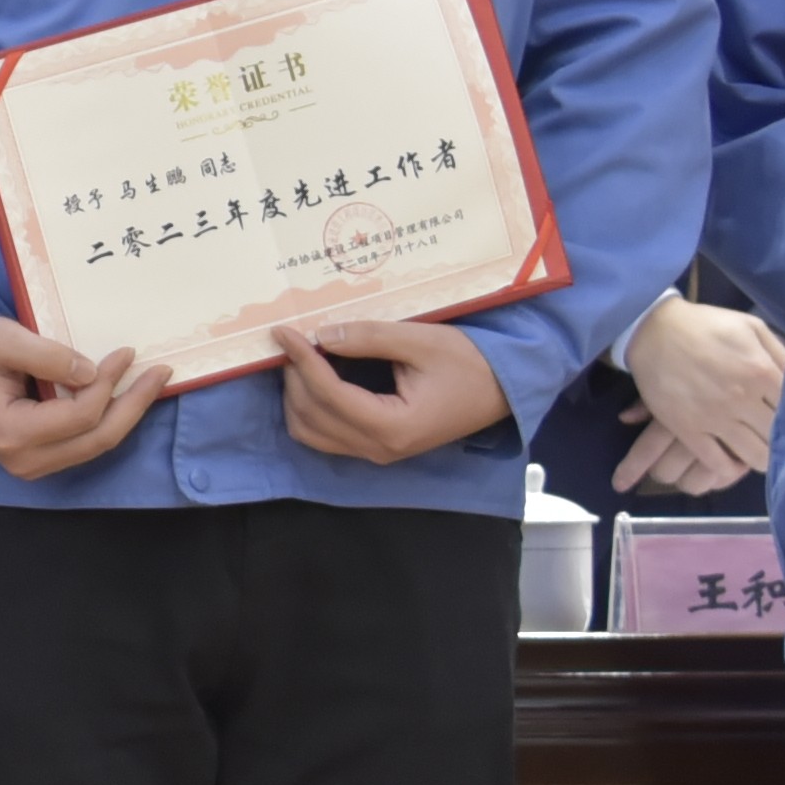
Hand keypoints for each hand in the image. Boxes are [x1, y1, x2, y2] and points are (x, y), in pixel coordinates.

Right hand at [0, 317, 157, 480]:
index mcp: (12, 434)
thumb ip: (46, 354)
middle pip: (98, 439)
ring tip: (153, 383)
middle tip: (162, 372)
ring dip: (129, 414)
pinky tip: (128, 396)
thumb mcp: (1, 338)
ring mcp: (35, 466)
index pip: (80, 415)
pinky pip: (88, 443)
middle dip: (135, 405)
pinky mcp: (44, 460)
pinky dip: (112, 419)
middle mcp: (26, 461)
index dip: (108, 383)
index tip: (125, 352)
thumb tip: (92, 372)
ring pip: (98, 445)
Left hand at [278, 317, 507, 465]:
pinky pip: (326, 436)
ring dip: (297, 396)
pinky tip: (316, 378)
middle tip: (292, 340)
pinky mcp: (376, 447)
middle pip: (312, 417)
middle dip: (294, 377)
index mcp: (393, 426)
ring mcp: (376, 452)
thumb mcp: (423, 342)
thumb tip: (322, 335)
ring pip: (311, 432)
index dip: (301, 361)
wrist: (502, 392)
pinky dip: (310, 408)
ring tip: (301, 358)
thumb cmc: (470, 364)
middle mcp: (379, 448)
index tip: (283, 332)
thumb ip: (371, 338)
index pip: (329, 395)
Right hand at [613, 294, 784, 494]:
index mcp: (761, 372)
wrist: (653, 331)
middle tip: (778, 439)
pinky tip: (732, 458)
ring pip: (754, 457)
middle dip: (782, 440)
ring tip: (758, 451)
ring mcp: (715, 418)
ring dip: (761, 458)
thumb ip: (779, 353)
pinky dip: (729, 467)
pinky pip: (718, 463)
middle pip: (778, 438)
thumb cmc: (706, 326)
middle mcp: (742, 399)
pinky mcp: (689, 430)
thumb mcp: (751, 326)